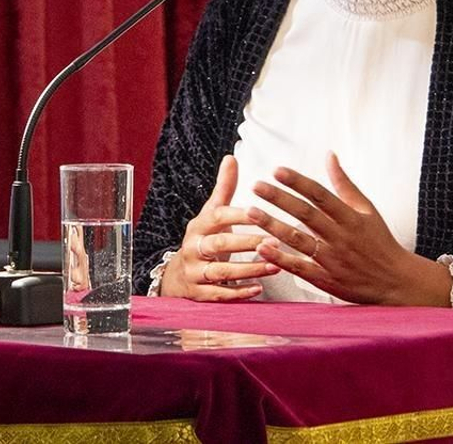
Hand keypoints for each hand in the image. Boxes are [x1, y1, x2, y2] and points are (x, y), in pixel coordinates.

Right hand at [159, 155, 280, 300]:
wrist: (177, 275)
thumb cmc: (204, 238)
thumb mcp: (211, 214)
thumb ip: (224, 188)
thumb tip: (231, 157)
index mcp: (200, 226)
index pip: (218, 217)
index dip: (238, 215)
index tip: (259, 212)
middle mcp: (194, 248)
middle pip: (220, 245)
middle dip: (247, 243)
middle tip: (275, 241)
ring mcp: (195, 272)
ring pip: (222, 273)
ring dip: (249, 270)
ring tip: (275, 266)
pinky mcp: (198, 294)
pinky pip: (219, 295)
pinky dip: (239, 293)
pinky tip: (259, 290)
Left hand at [247, 152, 452, 306]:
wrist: (395, 282)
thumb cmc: (380, 242)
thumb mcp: (367, 209)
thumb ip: (345, 184)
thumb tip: (329, 156)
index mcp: (351, 217)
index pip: (320, 195)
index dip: (298, 182)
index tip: (277, 170)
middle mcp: (341, 237)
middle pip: (306, 214)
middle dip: (279, 199)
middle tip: (257, 186)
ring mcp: (333, 259)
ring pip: (299, 240)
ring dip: (273, 225)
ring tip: (251, 212)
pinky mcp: (327, 280)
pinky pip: (300, 268)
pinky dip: (281, 258)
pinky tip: (263, 247)